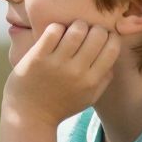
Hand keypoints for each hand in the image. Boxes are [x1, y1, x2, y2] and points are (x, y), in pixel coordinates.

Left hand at [4, 21, 120, 127]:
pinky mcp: (37, 57)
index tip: (102, 37)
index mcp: (91, 81)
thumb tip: (111, 59)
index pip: (112, 48)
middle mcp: (76, 71)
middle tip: (86, 32)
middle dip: (94, 28)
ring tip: (71, 30)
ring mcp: (56, 63)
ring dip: (76, 25)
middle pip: (97, 34)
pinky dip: (57, 28)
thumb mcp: (88, 99)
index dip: (109, 37)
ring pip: (77, 29)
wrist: (29, 116)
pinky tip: (55, 34)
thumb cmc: (60, 106)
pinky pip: (53, 31)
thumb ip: (103, 80)